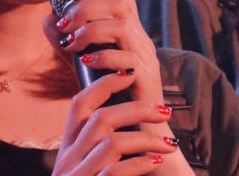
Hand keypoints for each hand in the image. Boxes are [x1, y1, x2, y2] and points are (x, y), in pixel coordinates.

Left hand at [44, 0, 161, 103]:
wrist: (137, 132)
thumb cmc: (112, 97)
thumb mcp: (87, 62)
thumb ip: (71, 41)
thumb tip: (49, 19)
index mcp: (130, 32)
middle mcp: (141, 40)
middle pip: (121, 4)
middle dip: (87, 8)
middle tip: (65, 24)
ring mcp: (146, 58)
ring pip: (123, 27)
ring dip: (91, 31)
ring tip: (72, 44)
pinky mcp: (147, 79)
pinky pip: (128, 59)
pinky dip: (103, 56)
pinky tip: (85, 61)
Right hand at [50, 69, 178, 174]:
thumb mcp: (87, 164)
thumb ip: (102, 141)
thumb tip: (132, 111)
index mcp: (68, 148)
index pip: (79, 104)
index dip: (104, 83)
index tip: (130, 73)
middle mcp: (68, 161)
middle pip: (101, 119)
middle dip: (137, 109)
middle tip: (165, 111)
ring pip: (111, 144)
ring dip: (146, 139)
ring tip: (170, 144)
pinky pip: (115, 172)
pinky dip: (140, 164)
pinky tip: (156, 162)